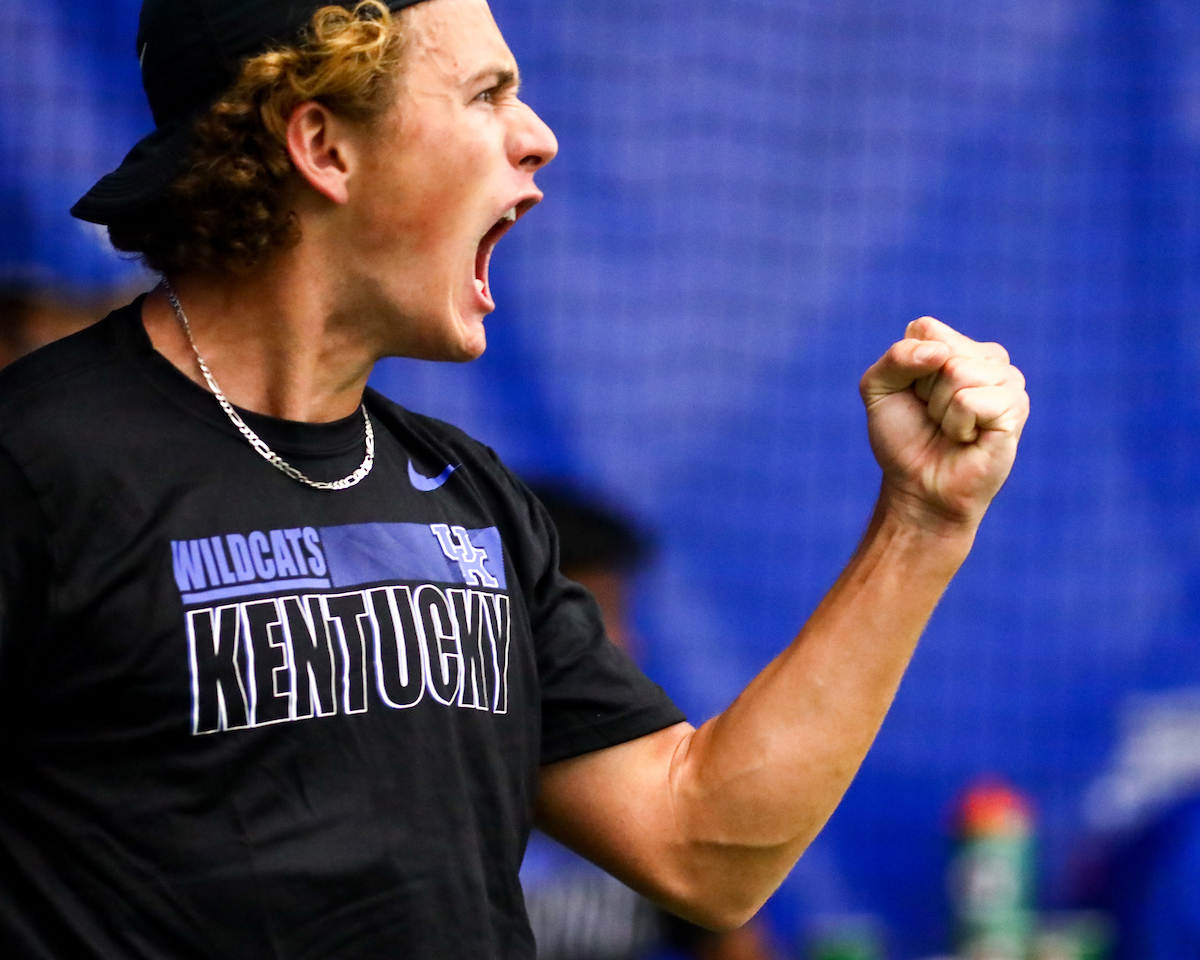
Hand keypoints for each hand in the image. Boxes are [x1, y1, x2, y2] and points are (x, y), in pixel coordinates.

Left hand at [860, 316, 1028, 527]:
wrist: (919, 488)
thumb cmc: (904, 439)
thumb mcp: (878, 390)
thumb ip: (896, 357)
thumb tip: (941, 353)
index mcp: (958, 346)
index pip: (925, 329)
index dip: (906, 367)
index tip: (913, 395)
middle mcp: (988, 358)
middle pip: (942, 349)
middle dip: (923, 389)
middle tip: (933, 416)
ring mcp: (1007, 381)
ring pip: (957, 372)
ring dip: (940, 409)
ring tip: (951, 428)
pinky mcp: (1015, 407)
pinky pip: (969, 400)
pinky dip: (956, 425)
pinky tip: (968, 439)